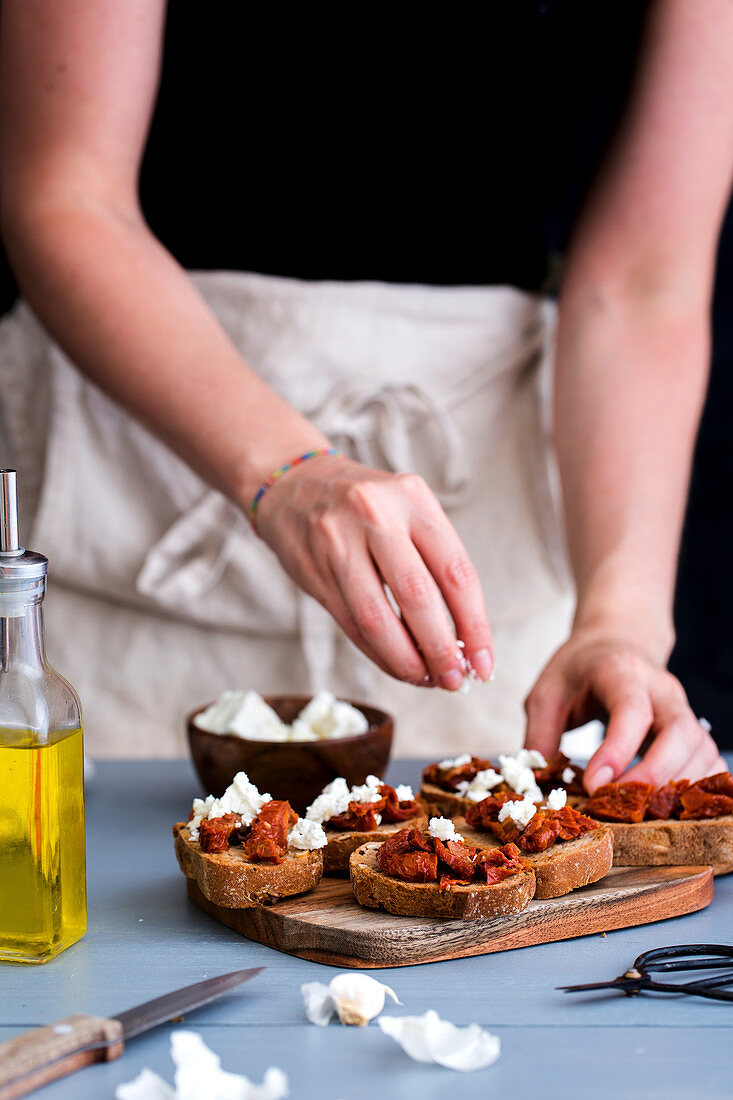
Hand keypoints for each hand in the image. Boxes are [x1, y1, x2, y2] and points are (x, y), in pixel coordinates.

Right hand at [255, 455, 492, 687]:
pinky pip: (351, 624)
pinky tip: (395, 665)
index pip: (455, 572)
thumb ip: (434, 564)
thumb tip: (464, 641)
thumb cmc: (367, 506)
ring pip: (378, 618)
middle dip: (441, 650)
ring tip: (424, 678)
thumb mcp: (408, 510)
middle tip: (454, 680)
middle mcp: (376, 515)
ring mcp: (339, 542)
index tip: (483, 664)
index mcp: (412, 498)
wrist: (295, 482)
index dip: (475, 625)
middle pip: (418, 597)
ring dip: (406, 660)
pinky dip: (377, 653)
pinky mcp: (314, 570)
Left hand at [524, 626, 724, 792]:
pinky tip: (666, 804)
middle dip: (654, 775)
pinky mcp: (693, 729)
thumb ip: (539, 734)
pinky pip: (710, 760)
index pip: (631, 709)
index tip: (595, 784)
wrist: (616, 643)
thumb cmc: (579, 670)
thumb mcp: (546, 692)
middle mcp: (662, 689)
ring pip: (701, 749)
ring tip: (639, 810)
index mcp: (621, 671)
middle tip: (621, 805)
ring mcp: (683, 708)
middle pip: (680, 731)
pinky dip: (695, 787)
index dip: (617, 750)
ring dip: (675, 786)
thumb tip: (538, 783)